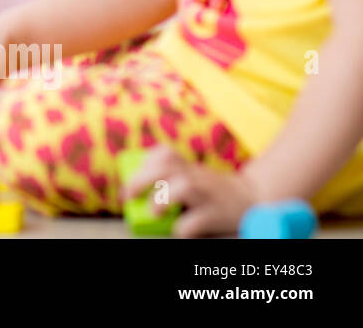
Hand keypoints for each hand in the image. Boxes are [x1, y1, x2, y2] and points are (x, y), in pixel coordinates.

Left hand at [122, 147, 259, 237]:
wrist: (255, 199)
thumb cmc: (215, 190)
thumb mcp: (195, 175)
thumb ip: (172, 175)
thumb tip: (134, 189)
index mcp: (190, 167)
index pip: (165, 154)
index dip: (145, 164)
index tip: (131, 183)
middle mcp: (198, 176)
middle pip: (166, 166)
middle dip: (141, 180)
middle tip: (130, 196)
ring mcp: (208, 194)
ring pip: (184, 186)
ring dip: (162, 198)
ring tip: (155, 211)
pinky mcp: (217, 214)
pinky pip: (196, 221)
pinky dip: (183, 228)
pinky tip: (179, 231)